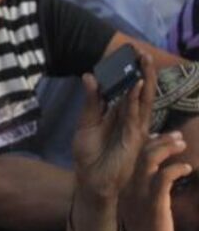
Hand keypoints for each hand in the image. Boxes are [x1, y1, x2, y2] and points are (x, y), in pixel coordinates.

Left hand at [71, 53, 156, 230]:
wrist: (91, 179)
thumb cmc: (89, 154)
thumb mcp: (86, 123)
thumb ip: (91, 101)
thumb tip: (89, 75)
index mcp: (119, 114)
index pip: (128, 89)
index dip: (130, 73)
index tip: (130, 53)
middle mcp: (131, 119)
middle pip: (140, 91)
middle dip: (143, 72)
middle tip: (142, 52)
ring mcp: (135, 128)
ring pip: (142, 100)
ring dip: (143, 80)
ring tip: (143, 61)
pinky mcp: (133, 138)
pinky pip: (135, 115)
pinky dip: (136, 100)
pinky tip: (136, 86)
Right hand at [122, 131, 190, 230]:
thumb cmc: (147, 228)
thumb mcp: (141, 203)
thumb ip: (145, 187)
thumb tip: (157, 175)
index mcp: (126, 183)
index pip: (133, 155)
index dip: (147, 141)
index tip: (160, 136)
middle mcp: (130, 184)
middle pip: (141, 152)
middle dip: (160, 140)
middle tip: (177, 135)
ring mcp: (141, 191)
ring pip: (149, 159)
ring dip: (167, 148)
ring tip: (182, 144)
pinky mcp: (154, 200)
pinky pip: (164, 177)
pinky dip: (176, 168)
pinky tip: (186, 168)